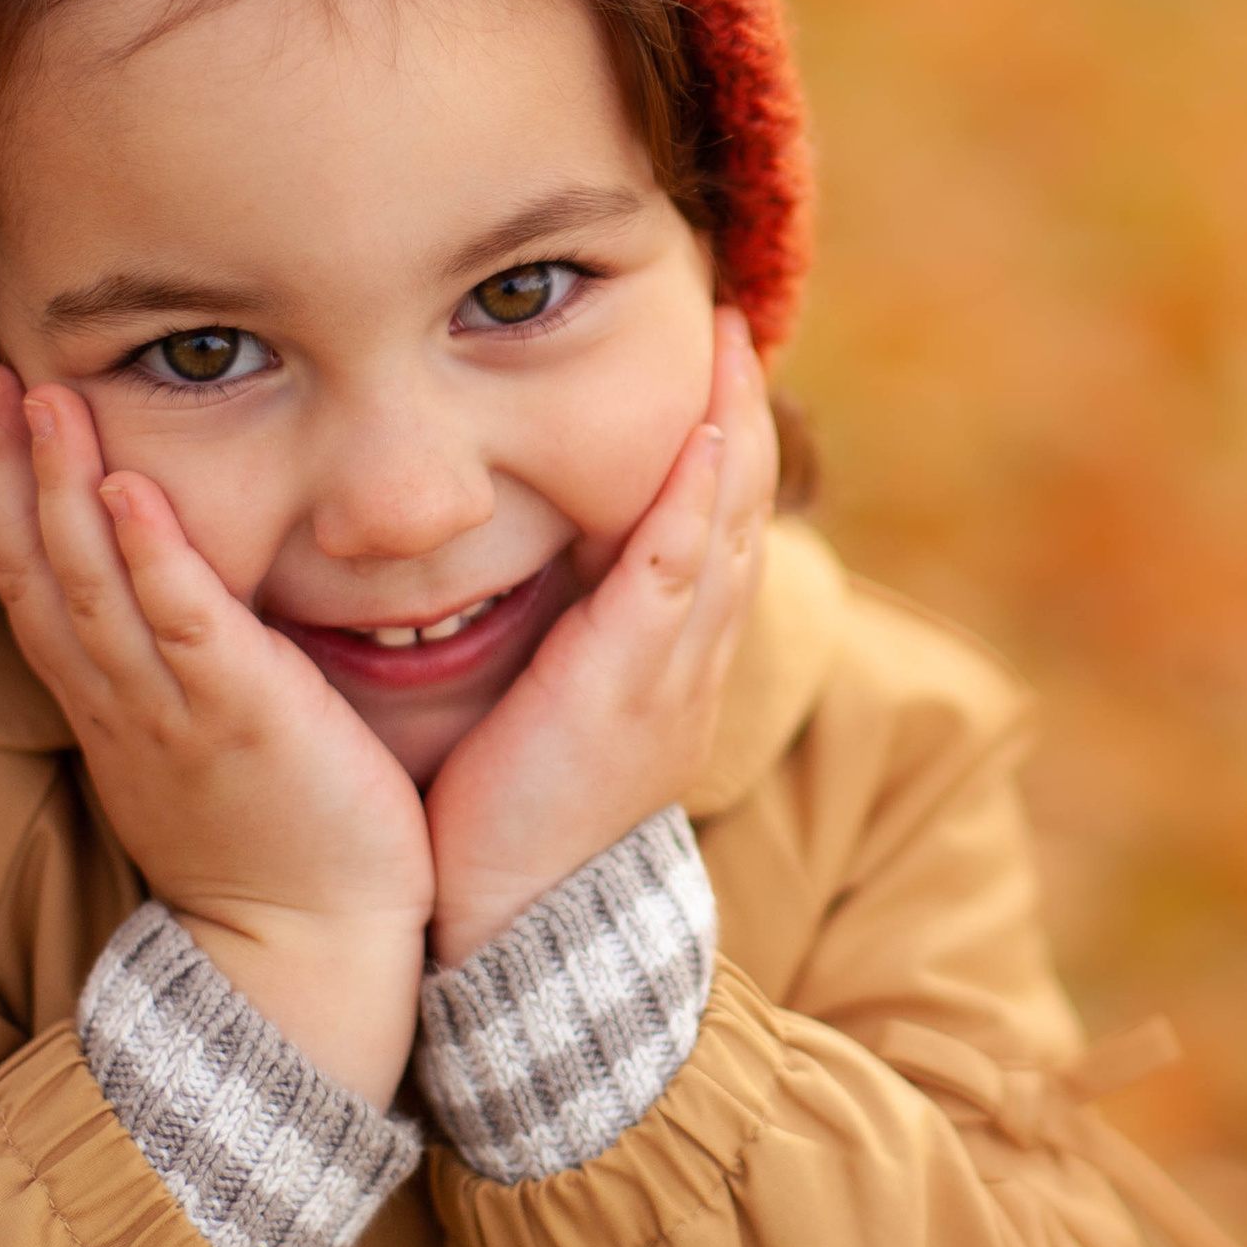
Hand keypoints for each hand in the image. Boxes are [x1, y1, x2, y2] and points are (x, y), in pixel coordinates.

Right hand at [0, 367, 433, 1104]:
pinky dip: (151, 555)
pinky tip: (127, 489)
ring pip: (91, 586)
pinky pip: (181, 626)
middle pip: (40, 572)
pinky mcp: (243, 720)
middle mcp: (124, 706)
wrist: (306, 952)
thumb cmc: (277, 848)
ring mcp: (174, 713)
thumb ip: (188, 679)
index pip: (38, 588)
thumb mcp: (205, 753)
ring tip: (44, 399)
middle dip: (11, 470)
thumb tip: (188, 610)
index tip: (0, 417)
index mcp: (114, 711)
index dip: (9, 501)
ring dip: (60, 487)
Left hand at [423, 309, 776, 969]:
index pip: (708, 530)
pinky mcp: (631, 685)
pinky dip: (696, 501)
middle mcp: (687, 657)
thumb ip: (551, 641)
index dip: (717, 444)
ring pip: (722, 526)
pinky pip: (678, 573)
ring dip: (730, 427)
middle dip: (738, 410)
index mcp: (669, 661)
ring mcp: (670, 670)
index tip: (705, 369)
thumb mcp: (546, 711)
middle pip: (735, 510)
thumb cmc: (507, 825)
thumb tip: (518, 575)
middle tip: (727, 321)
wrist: (512, 925)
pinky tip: (704, 436)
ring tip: (726, 341)